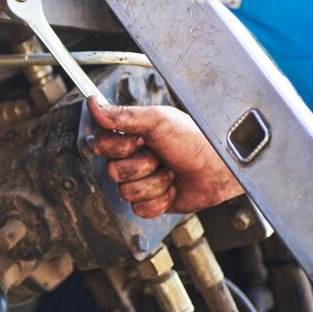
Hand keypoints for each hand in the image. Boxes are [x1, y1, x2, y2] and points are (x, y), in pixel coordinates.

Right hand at [87, 96, 244, 218]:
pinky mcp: (151, 202)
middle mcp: (132, 159)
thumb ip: (122, 114)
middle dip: (142, 166)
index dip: (120, 147)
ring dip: (155, 183)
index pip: (101, 145)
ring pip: (126, 192)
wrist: (220, 168)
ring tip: (172, 172)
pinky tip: (173, 188)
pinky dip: (160, 200)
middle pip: (113, 172)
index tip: (141, 139)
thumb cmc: (195, 139)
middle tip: (161, 156)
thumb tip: (92, 102)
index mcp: (130, 136)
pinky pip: (140, 209)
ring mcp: (141, 181)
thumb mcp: (157, 120)